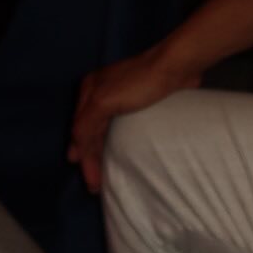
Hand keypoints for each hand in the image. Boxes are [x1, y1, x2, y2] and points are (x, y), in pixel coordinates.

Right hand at [67, 42, 200, 192]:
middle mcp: (101, 93)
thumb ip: (85, 125)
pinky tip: (120, 155)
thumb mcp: (105, 101)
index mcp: (89, 89)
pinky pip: (122, 128)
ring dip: (103, 152)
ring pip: (105, 131)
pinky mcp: (139, 101)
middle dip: (91, 158)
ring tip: (105, 176)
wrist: (177, 66)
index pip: (79, 131)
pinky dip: (117, 143)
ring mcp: (120, 97)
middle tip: (95, 186)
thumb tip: (74, 152)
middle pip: (91, 132)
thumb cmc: (140, 82)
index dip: (84, 157)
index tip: (91, 183)